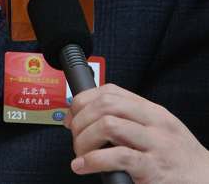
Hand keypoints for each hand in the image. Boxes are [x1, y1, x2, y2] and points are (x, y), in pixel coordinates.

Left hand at [64, 83, 208, 183]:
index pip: (110, 91)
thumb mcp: (159, 130)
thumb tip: (90, 117)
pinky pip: (118, 157)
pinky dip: (93, 161)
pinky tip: (83, 167)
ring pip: (108, 125)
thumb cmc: (178, 158)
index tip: (71, 115)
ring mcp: (155, 144)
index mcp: (152, 111)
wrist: (208, 181)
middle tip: (73, 136)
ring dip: (84, 140)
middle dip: (80, 119)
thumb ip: (131, 120)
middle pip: (105, 105)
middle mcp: (154, 123)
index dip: (83, 100)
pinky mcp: (154, 169)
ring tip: (79, 154)